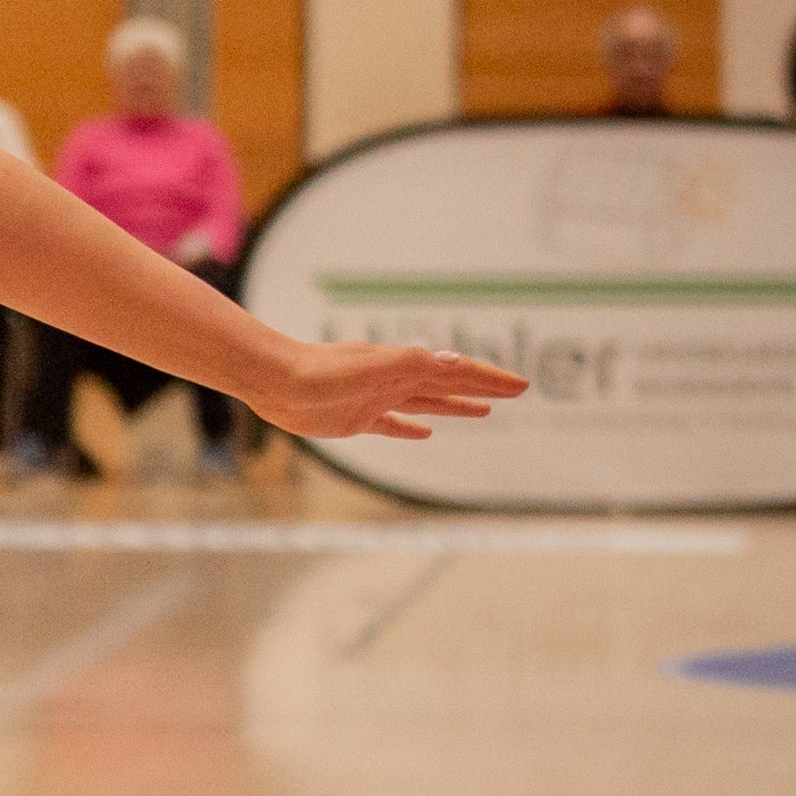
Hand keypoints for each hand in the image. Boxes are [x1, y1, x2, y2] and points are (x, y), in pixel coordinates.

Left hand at [240, 337, 523, 445]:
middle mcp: (395, 380)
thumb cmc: (321, 371)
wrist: (275, 381)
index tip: (520, 385)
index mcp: (406, 366)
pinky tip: (425, 433)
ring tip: (483, 411)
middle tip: (516, 392)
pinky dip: (411, 428)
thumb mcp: (373, 364)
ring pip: (427, 403)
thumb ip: (411, 362)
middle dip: (482, 389)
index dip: (490, 379)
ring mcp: (376, 399)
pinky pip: (392, 424)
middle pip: (449, 386)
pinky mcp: (355, 418)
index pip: (458, 372)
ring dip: (455, 406)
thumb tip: (453, 361)